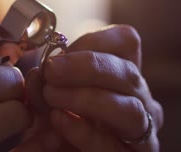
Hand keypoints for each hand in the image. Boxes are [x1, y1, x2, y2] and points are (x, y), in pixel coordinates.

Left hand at [16, 25, 163, 151]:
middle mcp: (139, 100)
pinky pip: (112, 145)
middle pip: (129, 73)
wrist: (56, 150)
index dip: (94, 40)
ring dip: (86, 99)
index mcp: (121, 75)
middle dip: (87, 67)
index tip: (58, 51)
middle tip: (50, 70)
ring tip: (51, 96)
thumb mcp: (47, 96)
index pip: (126, 41)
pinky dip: (83, 132)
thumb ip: (45, 82)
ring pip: (129, 110)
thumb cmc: (55, 124)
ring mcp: (141, 133)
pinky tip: (59, 121)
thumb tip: (39, 74)